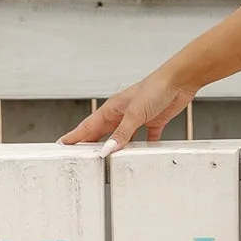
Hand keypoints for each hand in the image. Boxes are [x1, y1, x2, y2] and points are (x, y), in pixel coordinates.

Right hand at [56, 66, 196, 152]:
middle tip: (78, 156)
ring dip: (113, 147)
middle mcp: (122, 114)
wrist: (179, 81)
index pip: (88, 126)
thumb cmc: (155, 88)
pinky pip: (145, 138)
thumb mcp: (135, 114)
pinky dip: (142, 146)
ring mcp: (137, 118)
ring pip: (121, 136)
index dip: (75, 136)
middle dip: (89, 144)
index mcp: (112, 109)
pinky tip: (140, 154)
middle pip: (102, 133)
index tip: (61, 145)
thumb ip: (121, 133)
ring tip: (104, 159)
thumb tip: (106, 150)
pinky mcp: (153, 122)